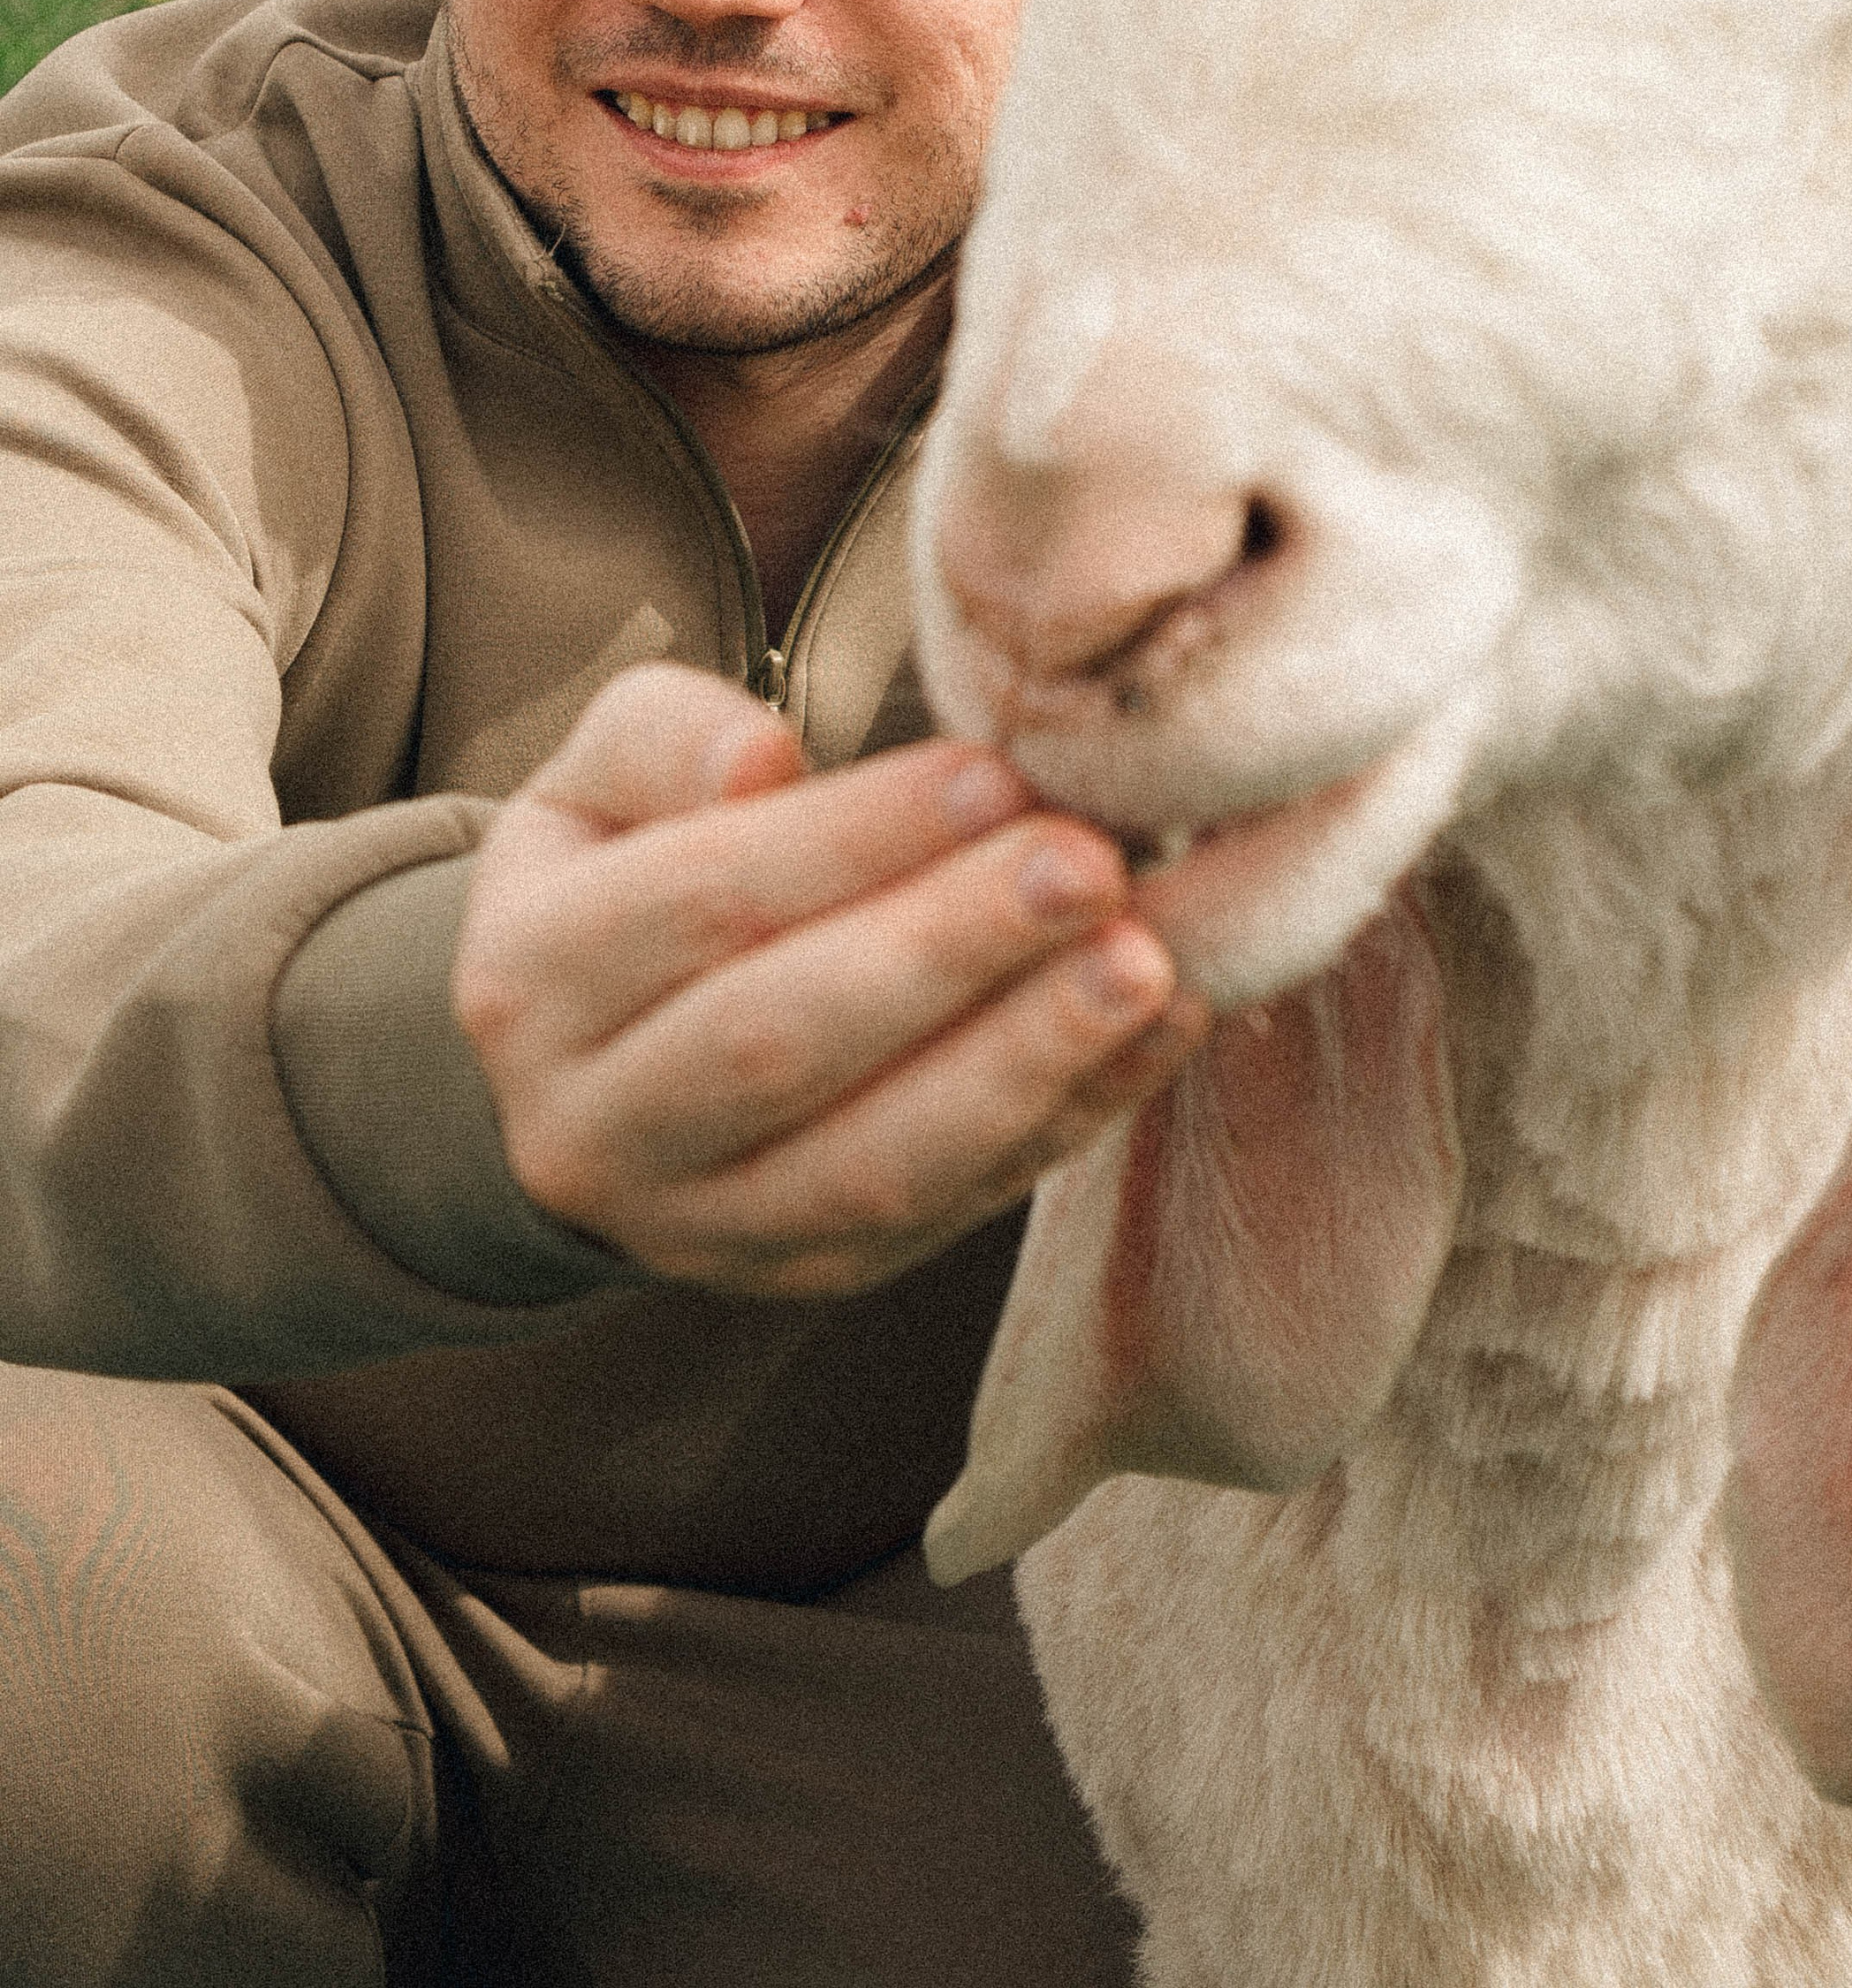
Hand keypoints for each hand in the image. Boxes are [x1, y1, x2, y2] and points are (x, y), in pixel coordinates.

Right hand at [453, 661, 1207, 1298]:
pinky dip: (1068, 1122)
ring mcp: (701, 1228)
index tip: (995, 773)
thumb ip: (671, 736)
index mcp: (527, 978)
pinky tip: (1160, 1028)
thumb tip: (763, 761)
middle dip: (951, 951)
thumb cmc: (630, 872)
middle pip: (782, 1042)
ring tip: (1144, 964)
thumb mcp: (603, 778)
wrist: (589, 1068)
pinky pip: (953, 1214)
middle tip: (1091, 865)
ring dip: (1025, 1063)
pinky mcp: (811, 1280)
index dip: (855, 840)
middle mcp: (592, 1127)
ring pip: (871, 1167)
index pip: (704, 901)